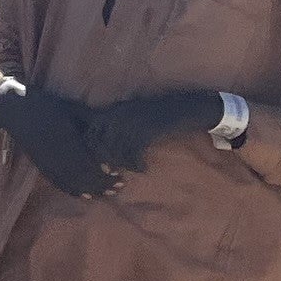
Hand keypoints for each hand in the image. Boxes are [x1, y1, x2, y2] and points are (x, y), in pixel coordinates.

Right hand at [0, 85, 115, 198]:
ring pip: (71, 183)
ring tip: (106, 192)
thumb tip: (116, 128)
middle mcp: (56, 155)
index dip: (103, 174)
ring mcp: (46, 162)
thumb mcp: (73, 108)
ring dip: (90, 190)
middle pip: (82, 178)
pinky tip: (85, 194)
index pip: (88, 165)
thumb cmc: (48, 104)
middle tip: (118, 186)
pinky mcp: (40, 165)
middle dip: (101, 185)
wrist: (16, 108)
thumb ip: (92, 120)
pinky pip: (58, 183)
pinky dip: (73, 190)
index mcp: (66, 140)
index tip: (119, 175)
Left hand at [85, 89, 224, 174]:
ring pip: (115, 151)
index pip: (91, 133)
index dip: (94, 151)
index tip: (105, 162)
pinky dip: (136, 164)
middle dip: (106, 161)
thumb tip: (101, 148)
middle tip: (115, 172)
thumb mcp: (135, 116)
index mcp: (114, 111)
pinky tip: (144, 168)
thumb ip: (118, 127)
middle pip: (100, 144)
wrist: (189, 107)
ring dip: (123, 164)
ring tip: (134, 168)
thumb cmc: (162, 115)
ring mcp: (132, 122)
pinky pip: (133, 153)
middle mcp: (119, 115)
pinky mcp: (147, 131)